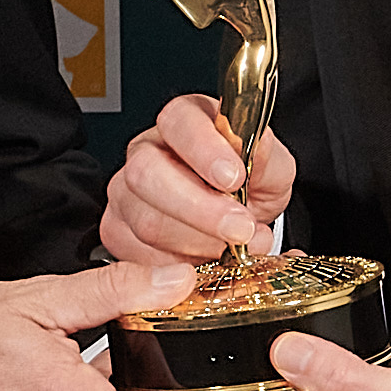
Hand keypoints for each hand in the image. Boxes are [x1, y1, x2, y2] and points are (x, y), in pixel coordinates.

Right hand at [101, 93, 293, 267]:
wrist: (239, 224)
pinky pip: (139, 256)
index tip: (234, 178)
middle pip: (147, 174)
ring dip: (198, 244)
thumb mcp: (271, 169)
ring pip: (145, 221)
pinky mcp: (119, 232)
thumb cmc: (249, 189)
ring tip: (233, 250)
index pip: (178, 122)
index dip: (204, 150)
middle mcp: (146, 153)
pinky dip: (179, 268)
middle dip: (199, 208)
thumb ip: (266, 157)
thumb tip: (257, 149)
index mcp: (183, 122)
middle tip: (240, 229)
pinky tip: (207, 263)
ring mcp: (126, 193)